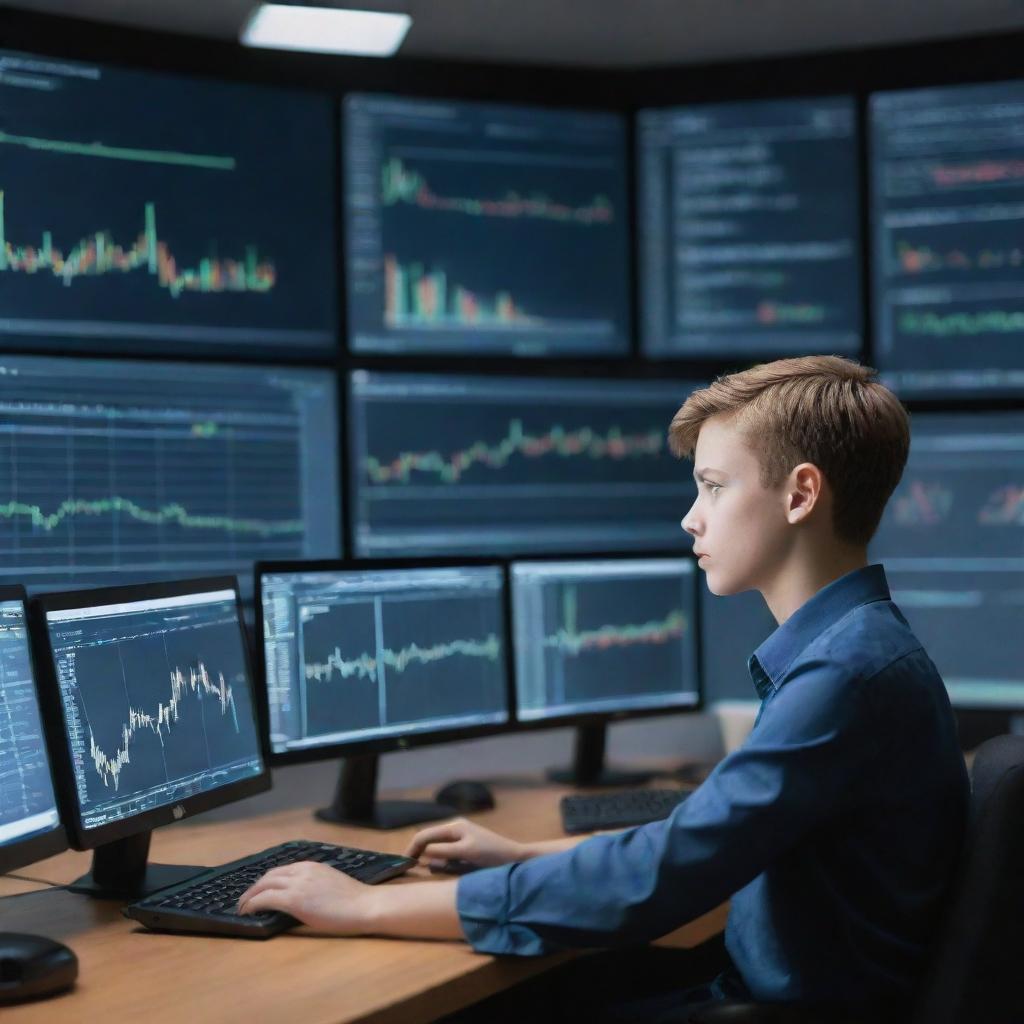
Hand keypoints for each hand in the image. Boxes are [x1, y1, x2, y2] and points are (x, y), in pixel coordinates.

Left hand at [236, 861, 376, 933]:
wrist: (365, 905)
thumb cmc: (355, 901)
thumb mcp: (332, 884)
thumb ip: (316, 885)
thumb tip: (304, 896)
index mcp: (312, 866)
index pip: (281, 870)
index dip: (266, 881)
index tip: (260, 891)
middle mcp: (303, 870)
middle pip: (269, 875)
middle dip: (253, 888)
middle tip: (245, 900)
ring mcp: (298, 884)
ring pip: (263, 885)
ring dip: (249, 896)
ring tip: (241, 907)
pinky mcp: (294, 899)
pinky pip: (265, 899)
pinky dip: (252, 904)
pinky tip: (247, 912)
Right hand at [406, 817, 525, 868]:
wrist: (514, 857)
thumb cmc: (491, 854)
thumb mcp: (465, 853)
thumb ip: (443, 852)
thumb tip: (423, 853)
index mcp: (454, 826)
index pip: (425, 835)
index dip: (412, 848)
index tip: (404, 863)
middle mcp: (455, 828)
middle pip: (428, 838)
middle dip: (418, 851)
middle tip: (409, 866)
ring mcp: (460, 836)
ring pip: (436, 845)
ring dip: (428, 855)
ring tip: (420, 865)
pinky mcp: (464, 845)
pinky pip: (445, 850)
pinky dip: (438, 858)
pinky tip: (438, 865)